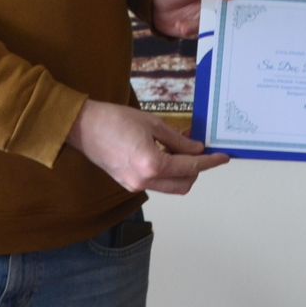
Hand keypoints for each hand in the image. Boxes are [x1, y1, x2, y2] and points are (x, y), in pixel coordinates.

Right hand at [67, 100, 228, 194]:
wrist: (82, 127)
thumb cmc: (114, 120)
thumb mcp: (152, 124)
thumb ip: (178, 140)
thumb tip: (197, 149)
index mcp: (152, 165)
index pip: (190, 167)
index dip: (209, 162)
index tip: (222, 158)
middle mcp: (144, 181)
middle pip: (184, 184)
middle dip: (197, 169)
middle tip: (200, 149)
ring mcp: (134, 186)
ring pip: (170, 186)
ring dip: (182, 171)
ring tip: (182, 147)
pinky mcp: (128, 184)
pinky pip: (156, 183)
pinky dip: (166, 172)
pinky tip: (166, 152)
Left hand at [151, 0, 234, 38]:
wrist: (152, 5)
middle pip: (235, 7)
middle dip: (232, 12)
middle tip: (223, 14)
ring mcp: (211, 13)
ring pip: (222, 22)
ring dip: (207, 24)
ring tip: (187, 22)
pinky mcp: (202, 27)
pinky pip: (206, 32)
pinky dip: (194, 30)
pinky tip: (181, 25)